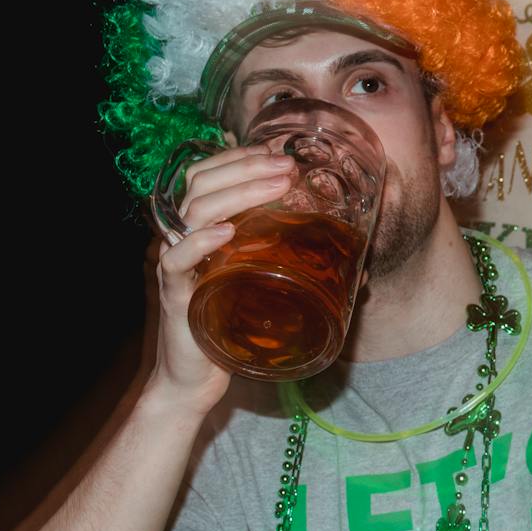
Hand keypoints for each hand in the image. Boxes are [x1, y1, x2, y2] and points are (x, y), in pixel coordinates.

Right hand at [145, 143, 296, 410]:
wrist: (196, 378)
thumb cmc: (231, 328)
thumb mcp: (265, 287)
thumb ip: (296, 267)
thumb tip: (357, 263)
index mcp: (198, 230)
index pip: (206, 177)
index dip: (237, 158)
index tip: (275, 153)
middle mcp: (181, 239)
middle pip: (201, 184)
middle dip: (247, 168)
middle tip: (287, 167)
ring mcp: (175, 264)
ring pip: (193, 212)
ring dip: (237, 193)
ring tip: (276, 186)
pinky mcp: (174, 294)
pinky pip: (177, 260)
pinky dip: (200, 242)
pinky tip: (227, 232)